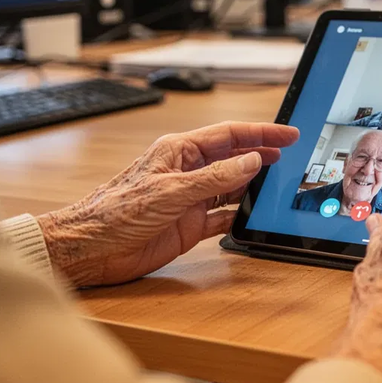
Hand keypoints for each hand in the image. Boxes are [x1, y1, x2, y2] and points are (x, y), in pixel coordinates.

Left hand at [36, 122, 298, 287]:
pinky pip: (222, 216)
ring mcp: (189, 199)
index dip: (260, 133)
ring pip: (231, 187)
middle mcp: (186, 172)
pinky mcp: (188, 225)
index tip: (287, 134)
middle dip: (262, 156)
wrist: (89, 248)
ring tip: (279, 185)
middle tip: (291, 156)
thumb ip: (214, 177)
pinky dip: (240, 216)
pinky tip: (254, 215)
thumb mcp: (170, 190)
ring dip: (253, 187)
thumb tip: (250, 162)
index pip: (228, 135)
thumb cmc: (115, 212)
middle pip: (234, 159)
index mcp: (179, 151)